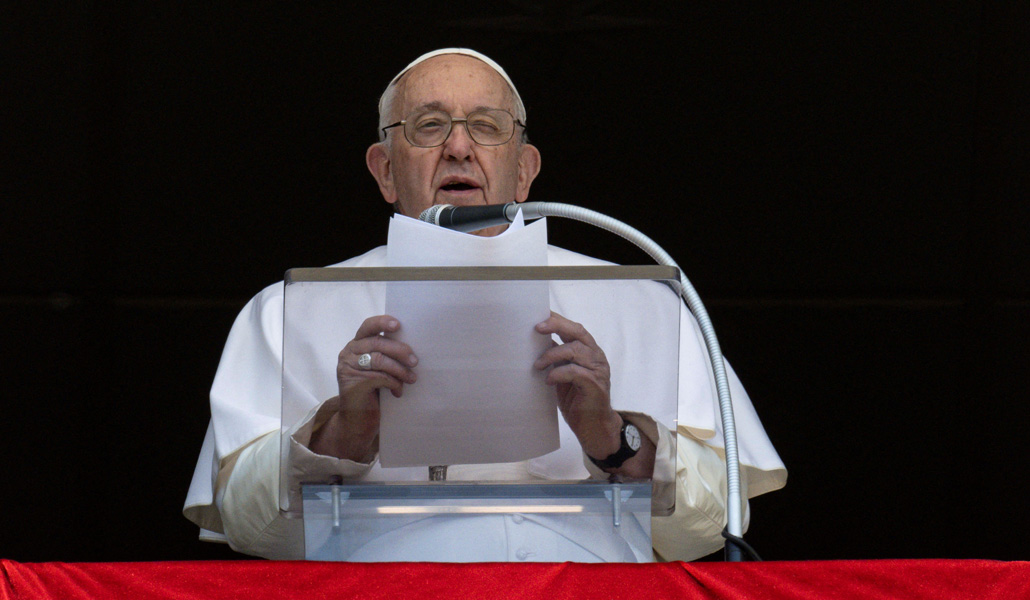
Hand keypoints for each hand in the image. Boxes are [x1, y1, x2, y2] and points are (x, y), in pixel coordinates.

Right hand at [309, 315, 417, 460]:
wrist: (358, 421)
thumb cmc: (372, 392)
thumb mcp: (379, 369)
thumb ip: (385, 354)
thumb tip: (411, 345)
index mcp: (356, 345)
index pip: (367, 326)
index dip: (382, 322)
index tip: (398, 325)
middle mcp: (348, 353)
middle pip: (377, 343)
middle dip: (400, 350)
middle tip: (415, 361)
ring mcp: (348, 368)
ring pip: (379, 360)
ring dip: (400, 370)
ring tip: (412, 378)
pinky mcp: (352, 384)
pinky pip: (379, 377)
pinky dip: (394, 383)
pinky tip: (398, 391)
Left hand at [534, 312, 621, 459]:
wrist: (593, 427)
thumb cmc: (576, 399)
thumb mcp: (563, 374)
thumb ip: (556, 358)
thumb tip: (536, 343)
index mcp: (589, 351)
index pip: (574, 328)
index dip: (557, 320)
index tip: (538, 316)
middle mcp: (596, 356)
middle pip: (577, 332)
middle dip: (556, 326)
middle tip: (537, 328)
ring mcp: (598, 370)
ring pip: (575, 350)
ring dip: (552, 355)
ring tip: (538, 365)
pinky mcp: (595, 385)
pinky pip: (576, 372)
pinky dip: (559, 373)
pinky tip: (548, 380)